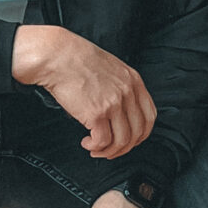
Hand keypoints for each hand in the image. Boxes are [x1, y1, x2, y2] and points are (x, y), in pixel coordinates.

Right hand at [12, 24, 156, 157]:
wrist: (58, 56)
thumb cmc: (77, 60)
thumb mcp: (111, 68)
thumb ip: (120, 86)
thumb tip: (119, 111)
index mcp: (134, 81)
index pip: (149, 116)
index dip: (140, 134)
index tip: (129, 140)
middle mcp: (128, 93)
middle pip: (138, 132)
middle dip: (124, 147)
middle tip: (111, 150)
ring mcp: (114, 103)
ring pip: (122, 140)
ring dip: (109, 151)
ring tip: (95, 148)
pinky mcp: (96, 113)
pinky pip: (103, 141)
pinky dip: (95, 147)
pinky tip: (86, 142)